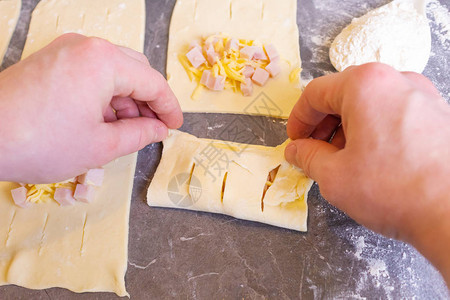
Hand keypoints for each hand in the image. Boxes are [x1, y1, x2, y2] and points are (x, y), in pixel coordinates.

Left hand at [0, 33, 182, 182]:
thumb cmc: (39, 143)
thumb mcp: (101, 146)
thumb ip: (139, 134)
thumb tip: (158, 130)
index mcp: (103, 61)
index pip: (152, 82)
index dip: (169, 107)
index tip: (175, 126)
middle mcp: (86, 46)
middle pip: (134, 70)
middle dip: (148, 101)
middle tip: (153, 128)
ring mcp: (65, 50)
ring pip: (112, 70)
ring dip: (125, 99)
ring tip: (126, 130)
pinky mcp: (51, 60)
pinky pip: (90, 72)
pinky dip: (103, 94)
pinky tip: (102, 119)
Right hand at [285, 63, 449, 283]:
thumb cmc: (394, 190)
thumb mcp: (334, 176)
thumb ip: (307, 157)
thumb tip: (296, 150)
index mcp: (365, 85)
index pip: (315, 93)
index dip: (298, 119)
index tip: (295, 141)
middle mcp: (396, 80)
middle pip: (344, 95)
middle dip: (323, 124)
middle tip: (315, 152)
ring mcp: (423, 95)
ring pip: (370, 104)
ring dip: (348, 128)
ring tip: (344, 160)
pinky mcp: (438, 114)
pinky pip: (394, 113)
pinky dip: (375, 130)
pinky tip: (373, 160)